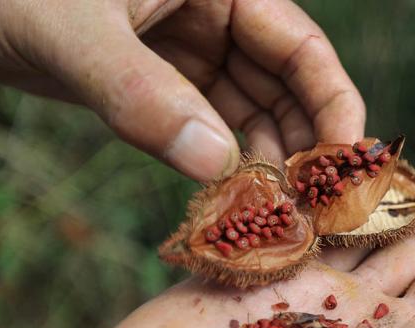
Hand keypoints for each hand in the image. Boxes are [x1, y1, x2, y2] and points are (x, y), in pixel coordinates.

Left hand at [0, 0, 363, 179]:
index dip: (333, 106)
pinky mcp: (156, 85)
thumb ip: (140, 92)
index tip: (342, 170)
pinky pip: (204, 128)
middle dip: (303, 148)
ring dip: (266, 165)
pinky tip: (234, 202)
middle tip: (313, 213)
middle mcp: (214, 15)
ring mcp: (185, 52)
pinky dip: (222, 166)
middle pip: (286, 87)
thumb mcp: (71, 30)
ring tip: (277, 219)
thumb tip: (216, 164)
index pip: (301, 46)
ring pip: (249, 114)